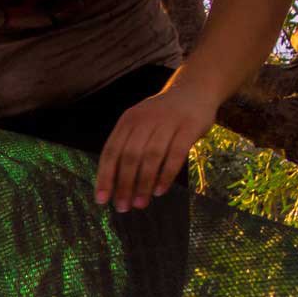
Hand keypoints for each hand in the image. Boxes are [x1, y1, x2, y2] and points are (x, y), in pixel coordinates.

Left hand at [96, 78, 217, 210]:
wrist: (196, 90)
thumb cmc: (163, 116)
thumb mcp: (140, 125)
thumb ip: (128, 148)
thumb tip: (115, 186)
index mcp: (128, 121)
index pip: (111, 151)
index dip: (105, 177)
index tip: (102, 199)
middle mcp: (145, 119)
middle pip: (130, 157)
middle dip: (124, 185)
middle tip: (123, 207)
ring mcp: (168, 122)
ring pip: (151, 157)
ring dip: (143, 184)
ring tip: (140, 204)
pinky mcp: (189, 126)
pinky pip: (175, 154)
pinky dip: (166, 175)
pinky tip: (159, 191)